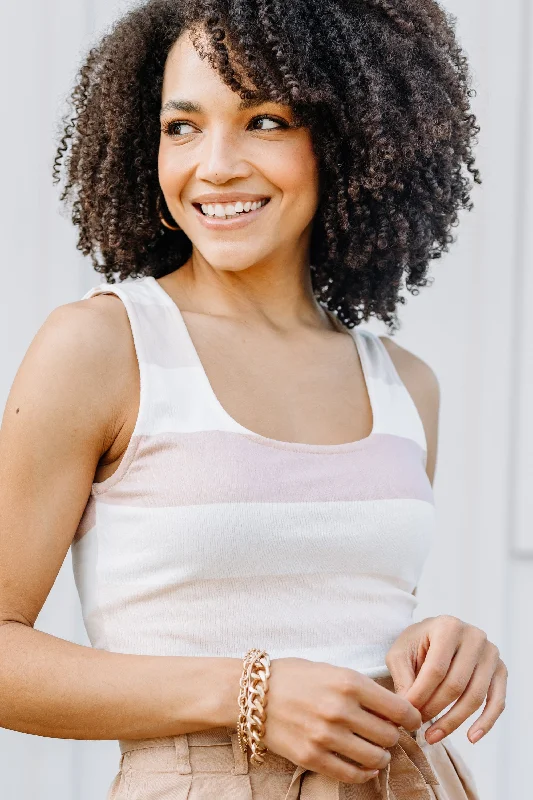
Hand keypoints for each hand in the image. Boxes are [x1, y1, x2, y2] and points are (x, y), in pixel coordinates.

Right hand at [262, 657, 421, 783]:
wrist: (252, 692)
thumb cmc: (295, 677)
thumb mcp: (333, 670)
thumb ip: (362, 689)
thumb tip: (394, 711)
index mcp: (349, 682)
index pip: (399, 709)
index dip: (412, 717)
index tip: (411, 720)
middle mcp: (340, 710)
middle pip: (389, 736)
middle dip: (394, 736)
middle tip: (387, 732)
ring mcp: (325, 736)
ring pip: (375, 757)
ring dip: (381, 756)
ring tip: (375, 749)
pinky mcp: (312, 757)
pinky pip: (351, 774)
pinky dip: (365, 773)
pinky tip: (364, 765)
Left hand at [385, 615, 507, 744]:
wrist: (434, 635)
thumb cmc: (416, 645)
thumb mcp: (400, 654)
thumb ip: (402, 678)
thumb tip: (408, 710)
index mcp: (448, 626)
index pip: (436, 669)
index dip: (421, 695)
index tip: (407, 714)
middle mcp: (474, 636)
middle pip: (456, 684)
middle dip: (434, 709)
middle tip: (416, 724)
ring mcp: (491, 653)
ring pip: (475, 697)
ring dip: (453, 721)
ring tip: (432, 736)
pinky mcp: (501, 670)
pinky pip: (497, 702)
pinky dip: (485, 723)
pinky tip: (471, 738)